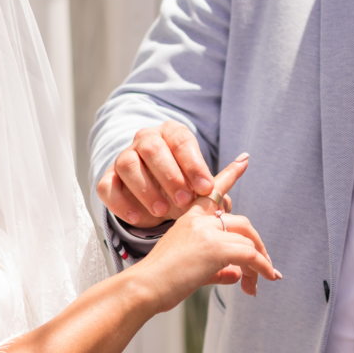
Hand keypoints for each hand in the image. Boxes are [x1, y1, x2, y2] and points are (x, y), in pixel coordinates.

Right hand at [96, 120, 237, 227]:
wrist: (154, 196)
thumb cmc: (183, 188)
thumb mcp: (200, 184)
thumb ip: (218, 181)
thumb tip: (245, 162)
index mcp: (172, 134)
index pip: (182, 142)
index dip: (194, 165)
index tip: (207, 189)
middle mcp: (146, 140)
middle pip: (152, 148)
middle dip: (169, 175)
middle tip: (184, 201)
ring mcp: (123, 158)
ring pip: (127, 164)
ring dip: (145, 188)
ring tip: (162, 212)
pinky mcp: (108, 179)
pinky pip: (108, 186)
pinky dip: (121, 202)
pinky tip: (137, 218)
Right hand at [131, 159, 281, 312]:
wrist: (143, 288)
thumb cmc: (160, 282)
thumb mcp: (191, 270)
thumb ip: (217, 269)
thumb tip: (238, 274)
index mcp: (189, 219)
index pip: (214, 192)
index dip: (231, 174)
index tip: (244, 160)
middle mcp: (199, 219)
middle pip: (242, 223)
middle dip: (258, 245)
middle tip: (265, 267)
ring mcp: (207, 231)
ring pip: (249, 240)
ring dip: (260, 263)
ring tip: (257, 283)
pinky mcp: (215, 247)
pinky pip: (250, 255)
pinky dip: (261, 269)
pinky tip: (262, 282)